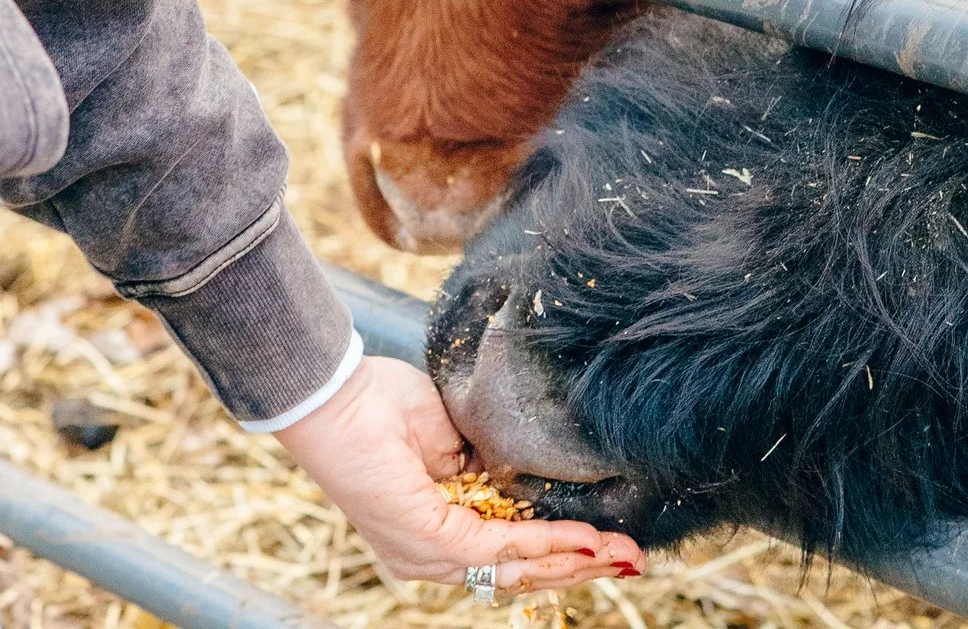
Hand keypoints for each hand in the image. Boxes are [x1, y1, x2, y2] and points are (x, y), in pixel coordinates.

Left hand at [275, 356, 644, 592]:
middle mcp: (429, 557)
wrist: (335, 393)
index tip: (608, 544)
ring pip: (515, 570)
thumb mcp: (450, 438)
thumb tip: (529, 476)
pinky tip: (581, 538)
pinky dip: (545, 543)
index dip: (560, 553)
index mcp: (435, 533)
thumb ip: (487, 466)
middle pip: (519, 575)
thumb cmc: (378, 404)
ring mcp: (426, 555)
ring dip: (574, 561)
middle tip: (632, 559)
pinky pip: (498, 548)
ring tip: (620, 553)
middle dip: (581, 568)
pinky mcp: (426, 541)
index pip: (508, 556)